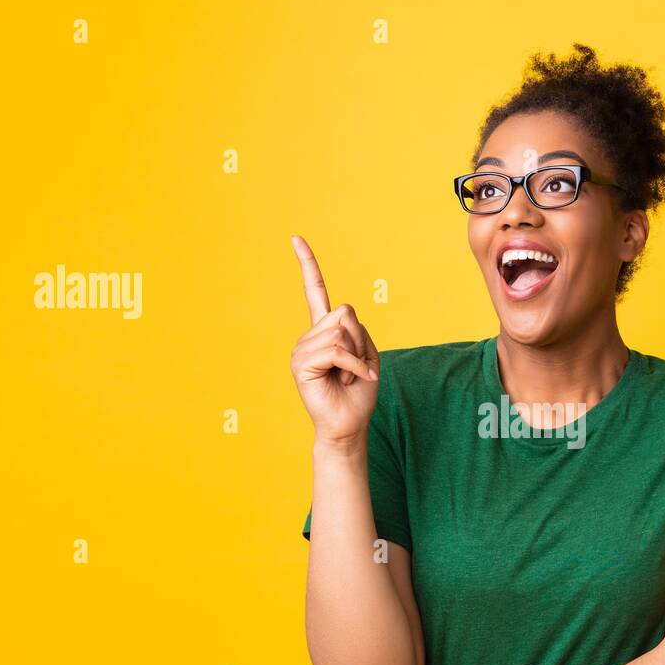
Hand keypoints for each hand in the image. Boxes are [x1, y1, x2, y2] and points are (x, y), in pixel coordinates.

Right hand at [288, 234, 379, 446]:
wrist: (349, 425)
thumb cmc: (359, 394)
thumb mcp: (368, 356)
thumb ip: (357, 332)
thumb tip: (341, 323)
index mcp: (324, 331)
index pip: (315, 291)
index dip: (308, 265)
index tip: (296, 238)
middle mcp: (309, 336)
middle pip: (345, 313)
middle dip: (360, 341)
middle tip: (356, 368)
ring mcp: (302, 348)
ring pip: (342, 332)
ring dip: (356, 357)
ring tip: (348, 377)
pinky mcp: (300, 363)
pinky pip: (337, 351)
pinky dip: (353, 367)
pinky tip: (348, 381)